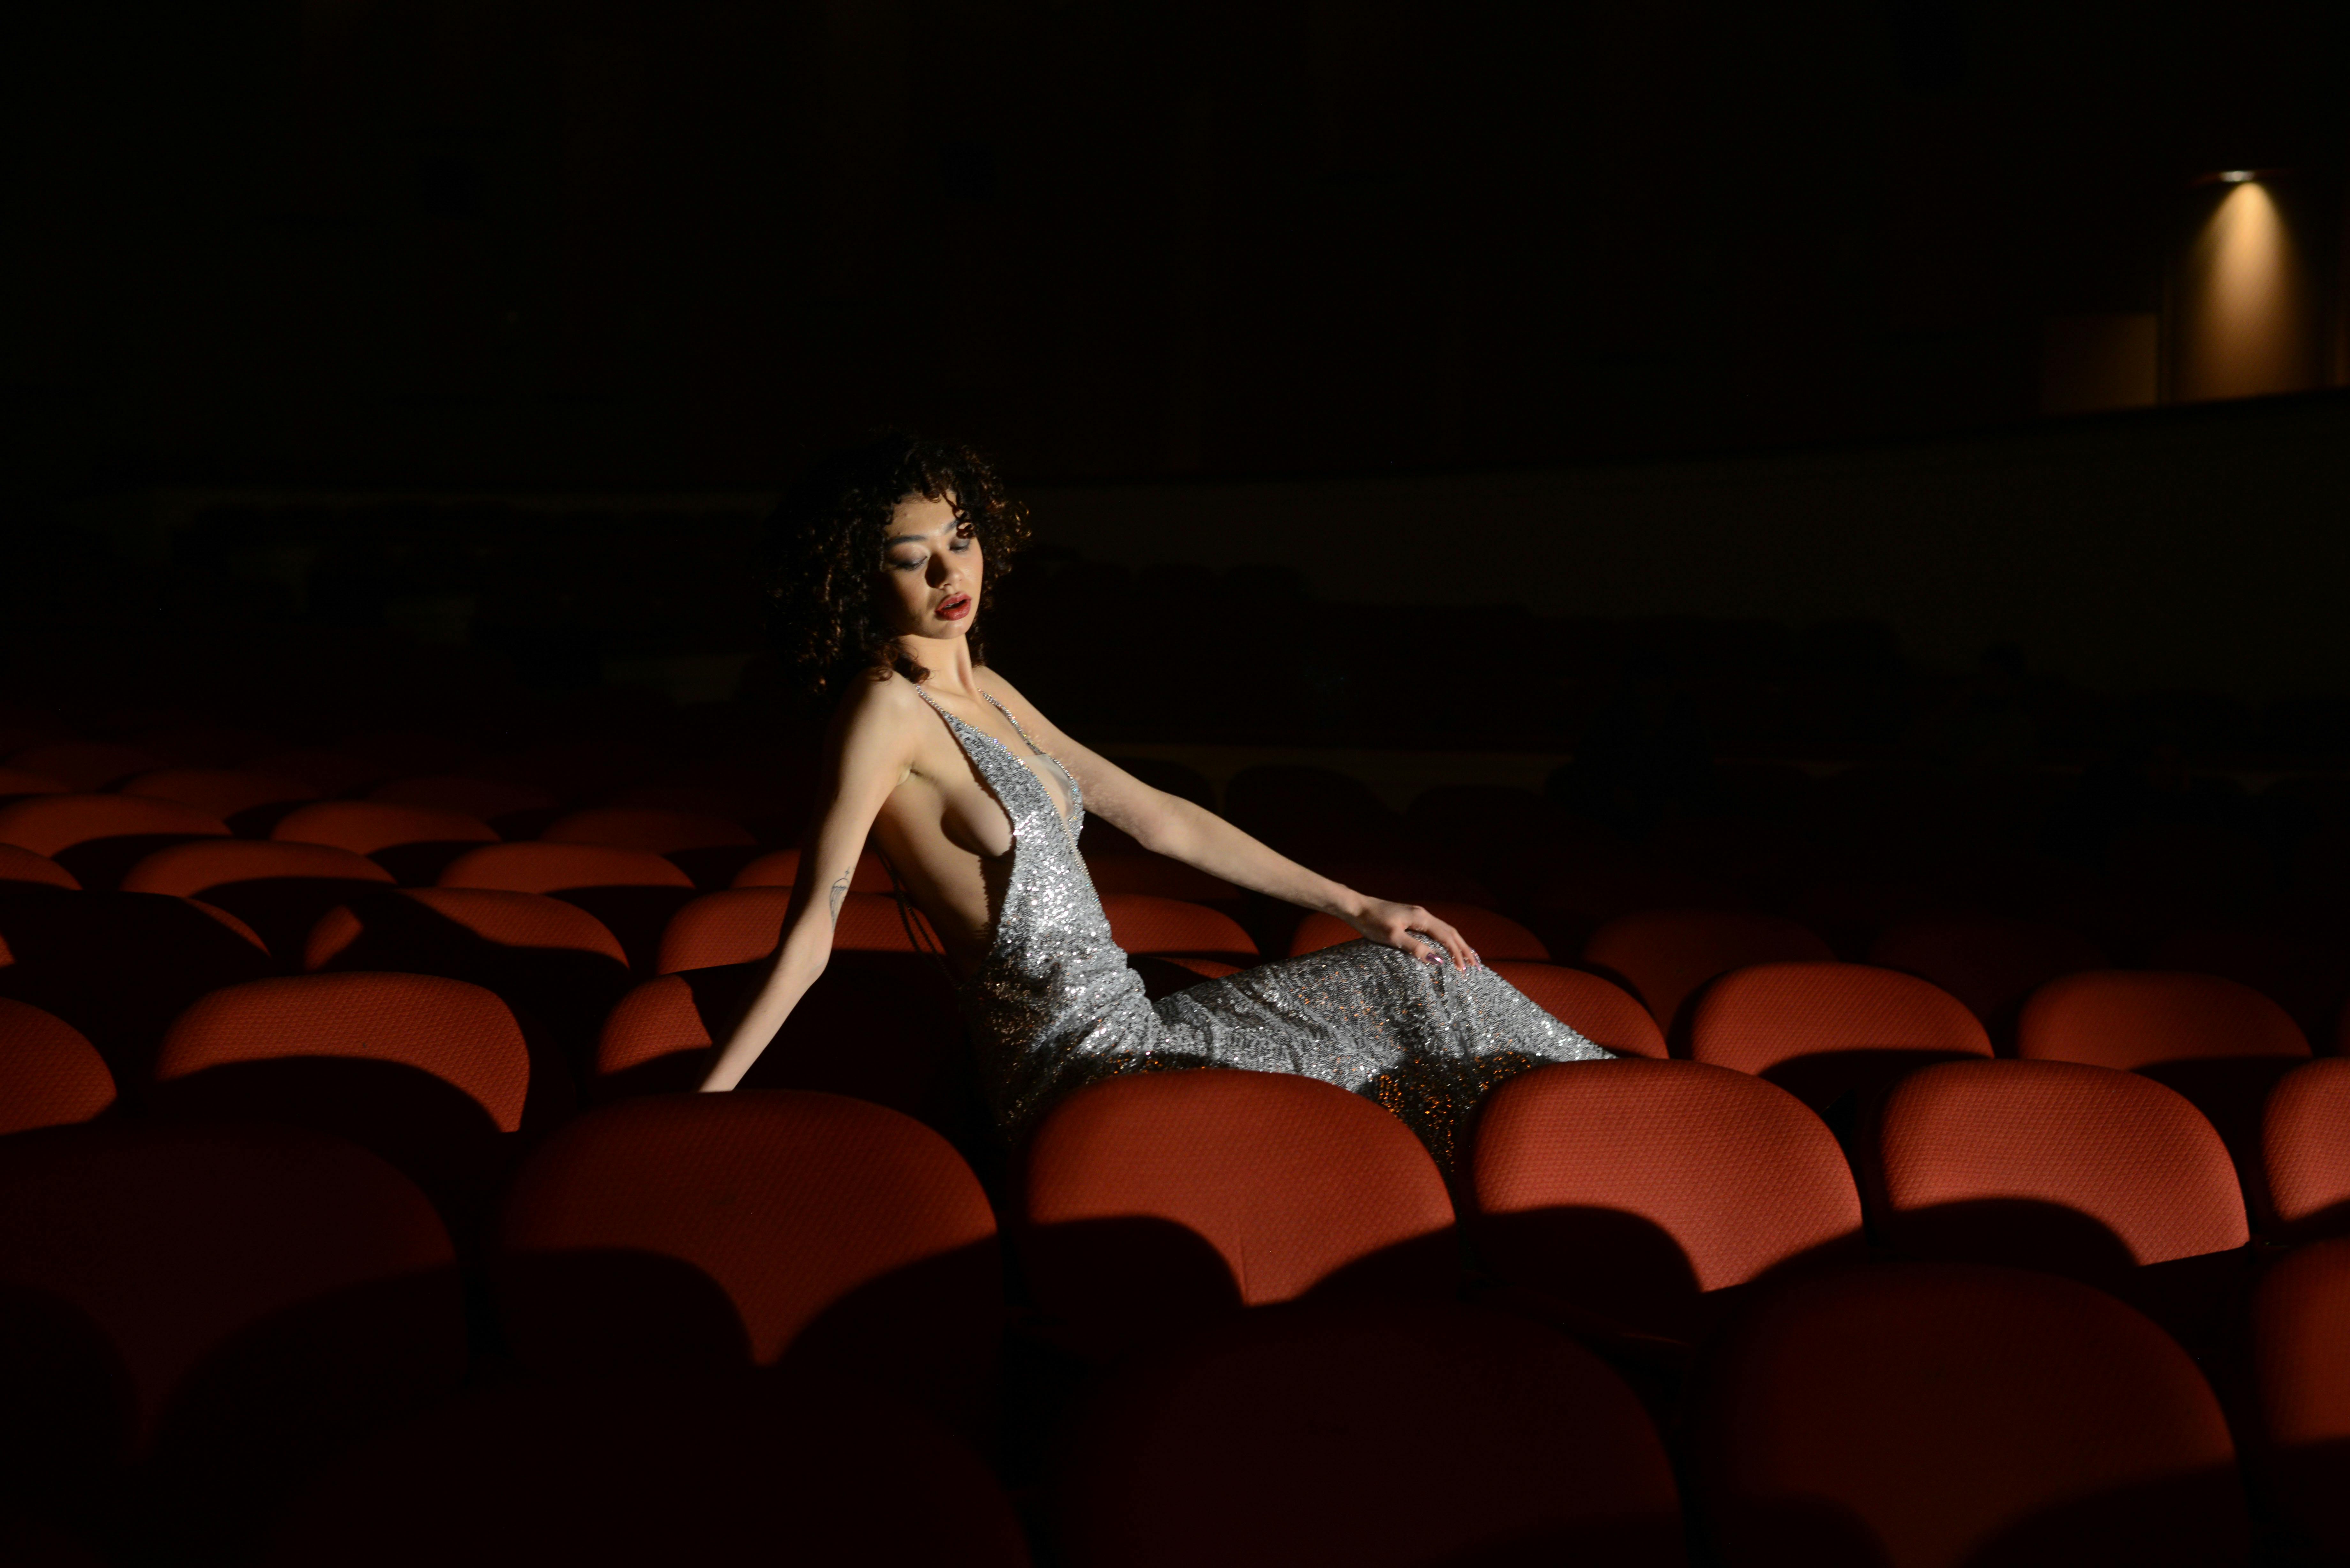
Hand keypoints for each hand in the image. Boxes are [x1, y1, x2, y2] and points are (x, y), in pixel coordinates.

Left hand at [1345, 896, 1481, 970]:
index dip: (1457, 954)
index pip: (1447, 938)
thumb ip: (1416, 948)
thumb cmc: (1372, 922)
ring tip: (1468, 958)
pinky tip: (1446, 946)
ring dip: (1458, 944)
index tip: (1465, 970)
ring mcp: (1418, 915)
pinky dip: (1446, 939)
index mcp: (1422, 918)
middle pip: (1451, 933)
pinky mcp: (1411, 918)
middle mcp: (1424, 915)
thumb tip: (1438, 960)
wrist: (1357, 908)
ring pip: (1445, 930)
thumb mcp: (1393, 937)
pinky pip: (1436, 930)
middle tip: (1476, 966)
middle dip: (1464, 949)